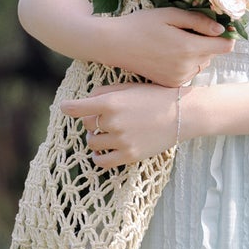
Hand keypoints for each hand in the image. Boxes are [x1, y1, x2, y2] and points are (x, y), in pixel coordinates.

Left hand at [61, 86, 180, 166]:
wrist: (183, 114)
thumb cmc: (156, 96)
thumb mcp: (129, 87)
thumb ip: (104, 92)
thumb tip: (84, 102)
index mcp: (111, 102)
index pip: (77, 108)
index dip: (68, 107)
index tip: (65, 107)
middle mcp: (113, 122)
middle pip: (86, 125)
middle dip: (91, 121)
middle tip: (103, 118)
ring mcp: (121, 141)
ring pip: (92, 143)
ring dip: (96, 138)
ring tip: (107, 134)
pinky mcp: (129, 156)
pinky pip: (102, 162)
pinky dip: (98, 157)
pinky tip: (102, 152)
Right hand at [104, 1, 232, 86]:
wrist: (115, 45)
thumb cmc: (141, 25)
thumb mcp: (170, 15)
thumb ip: (198, 21)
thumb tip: (221, 29)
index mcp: (189, 48)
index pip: (225, 47)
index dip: (226, 36)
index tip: (219, 27)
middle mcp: (187, 67)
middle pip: (213, 55)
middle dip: (207, 43)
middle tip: (187, 31)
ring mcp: (179, 78)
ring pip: (201, 64)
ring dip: (197, 54)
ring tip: (176, 42)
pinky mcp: (171, 84)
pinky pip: (189, 72)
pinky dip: (186, 64)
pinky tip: (169, 54)